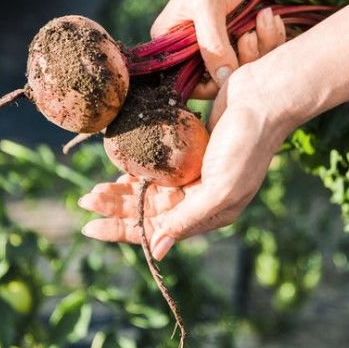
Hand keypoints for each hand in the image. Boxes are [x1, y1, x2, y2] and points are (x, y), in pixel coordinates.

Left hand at [79, 65, 291, 259]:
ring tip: (93, 190)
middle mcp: (201, 199)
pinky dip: (137, 171)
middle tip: (84, 200)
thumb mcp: (220, 189)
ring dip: (122, 191)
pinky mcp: (191, 151)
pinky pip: (157, 168)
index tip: (90, 227)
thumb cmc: (247, 144)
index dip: (123, 230)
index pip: (158, 230)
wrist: (264, 97)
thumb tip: (158, 250)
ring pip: (150, 191)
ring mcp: (196, 174)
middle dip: (116, 209)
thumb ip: (187, 219)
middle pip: (149, 212)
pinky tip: (119, 171)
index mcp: (210, 213)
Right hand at [152, 0, 282, 97]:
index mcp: (170, 41)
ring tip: (265, 18)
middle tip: (249, 37)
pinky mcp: (244, 39)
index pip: (185, 81)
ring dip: (261, 45)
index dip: (210, 82)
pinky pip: (260, 55)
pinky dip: (270, 38)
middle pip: (219, 79)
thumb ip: (212, 46)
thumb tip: (223, 81)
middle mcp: (192, 47)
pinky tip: (270, 17)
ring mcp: (220, 44)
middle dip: (241, 60)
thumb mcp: (209, 7)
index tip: (231, 70)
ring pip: (244, 69)